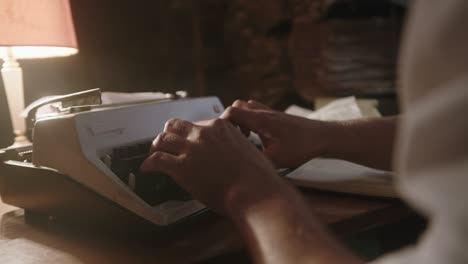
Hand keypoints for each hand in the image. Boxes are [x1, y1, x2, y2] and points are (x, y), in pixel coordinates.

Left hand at [140, 118, 280, 212]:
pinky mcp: (182, 167)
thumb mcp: (250, 149)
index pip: (198, 123)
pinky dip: (149, 164)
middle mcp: (204, 133)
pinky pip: (157, 160)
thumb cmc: (257, 176)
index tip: (189, 140)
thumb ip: (238, 145)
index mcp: (221, 127)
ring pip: (163, 139)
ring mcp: (191, 148)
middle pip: (176, 125)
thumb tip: (237, 152)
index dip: (190, 133)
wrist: (253, 190)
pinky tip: (147, 168)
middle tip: (167, 143)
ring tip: (153, 153)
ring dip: (156, 147)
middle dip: (169, 134)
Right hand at [222, 100, 337, 167]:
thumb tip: (240, 166)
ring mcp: (270, 112)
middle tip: (234, 138)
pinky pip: (257, 112)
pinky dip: (252, 121)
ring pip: (247, 108)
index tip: (224, 138)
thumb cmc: (302, 146)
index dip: (222, 123)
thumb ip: (256, 160)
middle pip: (237, 107)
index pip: (231, 112)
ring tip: (246, 138)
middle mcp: (263, 112)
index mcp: (260, 120)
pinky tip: (259, 137)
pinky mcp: (277, 116)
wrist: (323, 137)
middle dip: (230, 121)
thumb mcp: (277, 159)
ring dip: (241, 120)